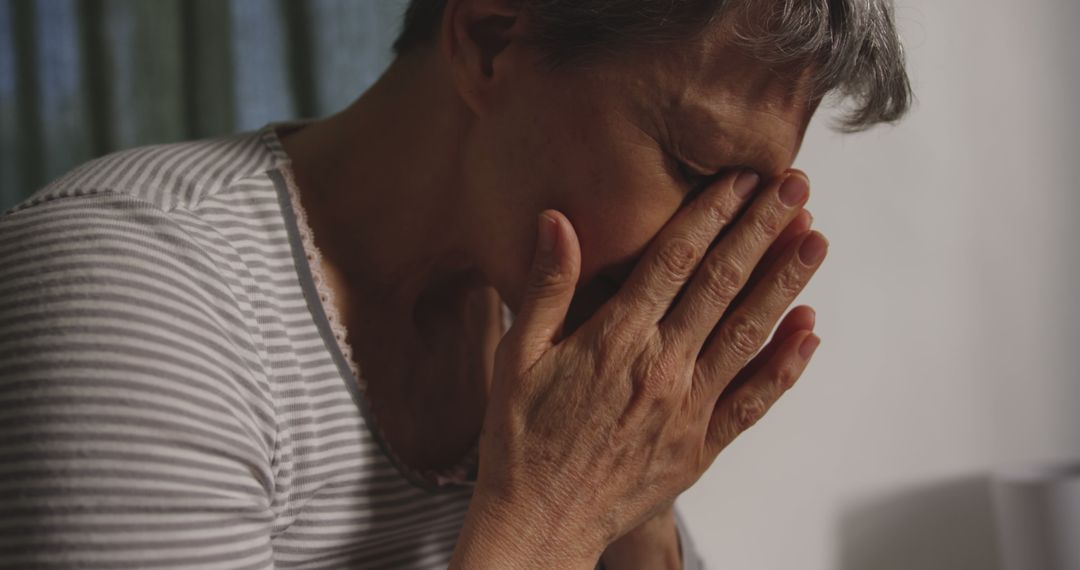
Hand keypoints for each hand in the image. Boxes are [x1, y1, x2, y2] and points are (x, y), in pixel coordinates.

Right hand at [450, 169, 827, 568]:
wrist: (539, 522)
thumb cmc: (521, 440)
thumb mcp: (516, 356)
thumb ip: (546, 287)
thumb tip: (557, 220)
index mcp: (615, 340)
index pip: (675, 260)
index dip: (711, 213)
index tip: (740, 179)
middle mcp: (660, 367)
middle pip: (723, 285)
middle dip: (762, 230)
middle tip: (796, 186)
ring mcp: (687, 408)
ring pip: (749, 333)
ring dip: (786, 282)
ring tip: (815, 239)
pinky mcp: (701, 446)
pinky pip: (754, 399)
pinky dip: (786, 364)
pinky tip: (809, 329)